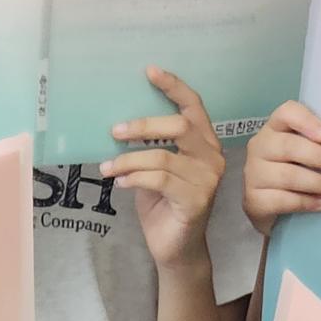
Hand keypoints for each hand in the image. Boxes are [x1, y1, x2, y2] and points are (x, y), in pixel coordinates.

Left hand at [100, 67, 222, 271]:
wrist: (175, 249)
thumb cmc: (163, 203)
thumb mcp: (156, 167)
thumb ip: (151, 145)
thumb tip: (119, 123)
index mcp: (204, 144)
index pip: (194, 107)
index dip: (174, 86)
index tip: (149, 71)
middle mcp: (213, 157)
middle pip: (180, 126)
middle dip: (143, 125)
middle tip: (114, 131)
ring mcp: (208, 180)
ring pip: (163, 157)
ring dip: (128, 160)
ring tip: (108, 167)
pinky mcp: (197, 201)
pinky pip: (160, 180)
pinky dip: (134, 178)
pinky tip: (119, 183)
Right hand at [241, 101, 320, 237]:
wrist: (269, 206)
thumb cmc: (295, 170)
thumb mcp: (306, 153)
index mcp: (275, 127)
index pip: (286, 113)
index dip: (306, 121)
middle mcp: (260, 146)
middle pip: (289, 146)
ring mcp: (253, 173)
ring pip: (287, 175)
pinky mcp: (253, 199)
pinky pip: (282, 200)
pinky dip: (307, 202)